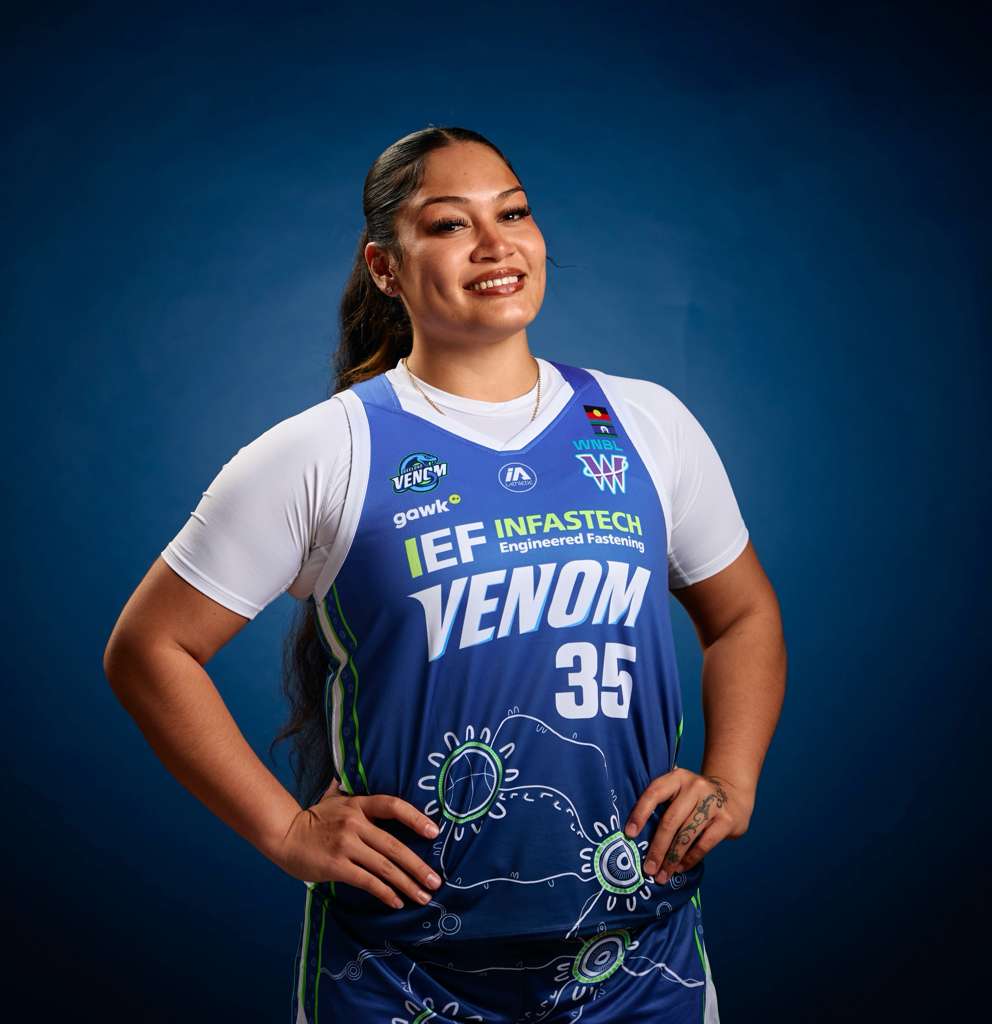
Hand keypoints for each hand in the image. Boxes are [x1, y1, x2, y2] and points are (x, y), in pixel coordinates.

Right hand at [275, 778, 442, 909]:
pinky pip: (367, 882)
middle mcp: (355, 823)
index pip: (393, 805)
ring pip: (384, 867)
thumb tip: (347, 773)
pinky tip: (397, 901)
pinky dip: (385, 893)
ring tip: (423, 896)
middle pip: (395, 845)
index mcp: (358, 804)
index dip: (416, 818)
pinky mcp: (337, 866)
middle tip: (436, 881)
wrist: (283, 835)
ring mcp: (346, 845)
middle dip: (418, 866)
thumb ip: (345, 788)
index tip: (434, 832)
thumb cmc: (311, 818)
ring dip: (407, 884)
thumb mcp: (331, 798)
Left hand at [623, 769, 752, 882]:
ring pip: (686, 835)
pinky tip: (680, 868)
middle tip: (648, 868)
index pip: (654, 793)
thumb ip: (661, 804)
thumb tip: (635, 836)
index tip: (629, 834)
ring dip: (672, 859)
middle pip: (670, 821)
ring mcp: (712, 803)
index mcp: (677, 778)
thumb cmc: (695, 798)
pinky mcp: (726, 820)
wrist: (733, 795)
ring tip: (662, 875)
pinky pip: (703, 844)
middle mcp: (694, 787)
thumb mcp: (679, 790)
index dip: (640, 814)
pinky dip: (689, 859)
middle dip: (657, 848)